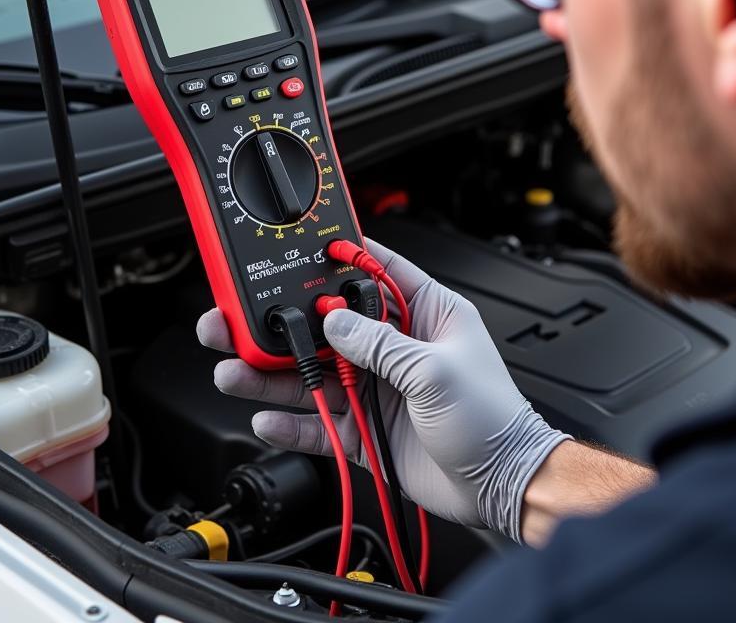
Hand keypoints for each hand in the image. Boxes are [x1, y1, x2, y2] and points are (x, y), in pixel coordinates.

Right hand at [196, 238, 568, 541]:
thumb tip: (335, 320)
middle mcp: (396, 347)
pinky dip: (291, 422)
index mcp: (425, 314)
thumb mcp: (435, 370)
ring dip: (275, 374)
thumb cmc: (492, 418)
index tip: (301, 250)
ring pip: (314, 374)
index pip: (377, 272)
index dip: (341, 259)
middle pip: (329, 326)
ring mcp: (377, 388)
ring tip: (236, 371)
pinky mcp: (365, 429)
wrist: (500, 485)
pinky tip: (264, 418)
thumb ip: (380, 344)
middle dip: (285, 323)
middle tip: (241, 321)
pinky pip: (318, 421)